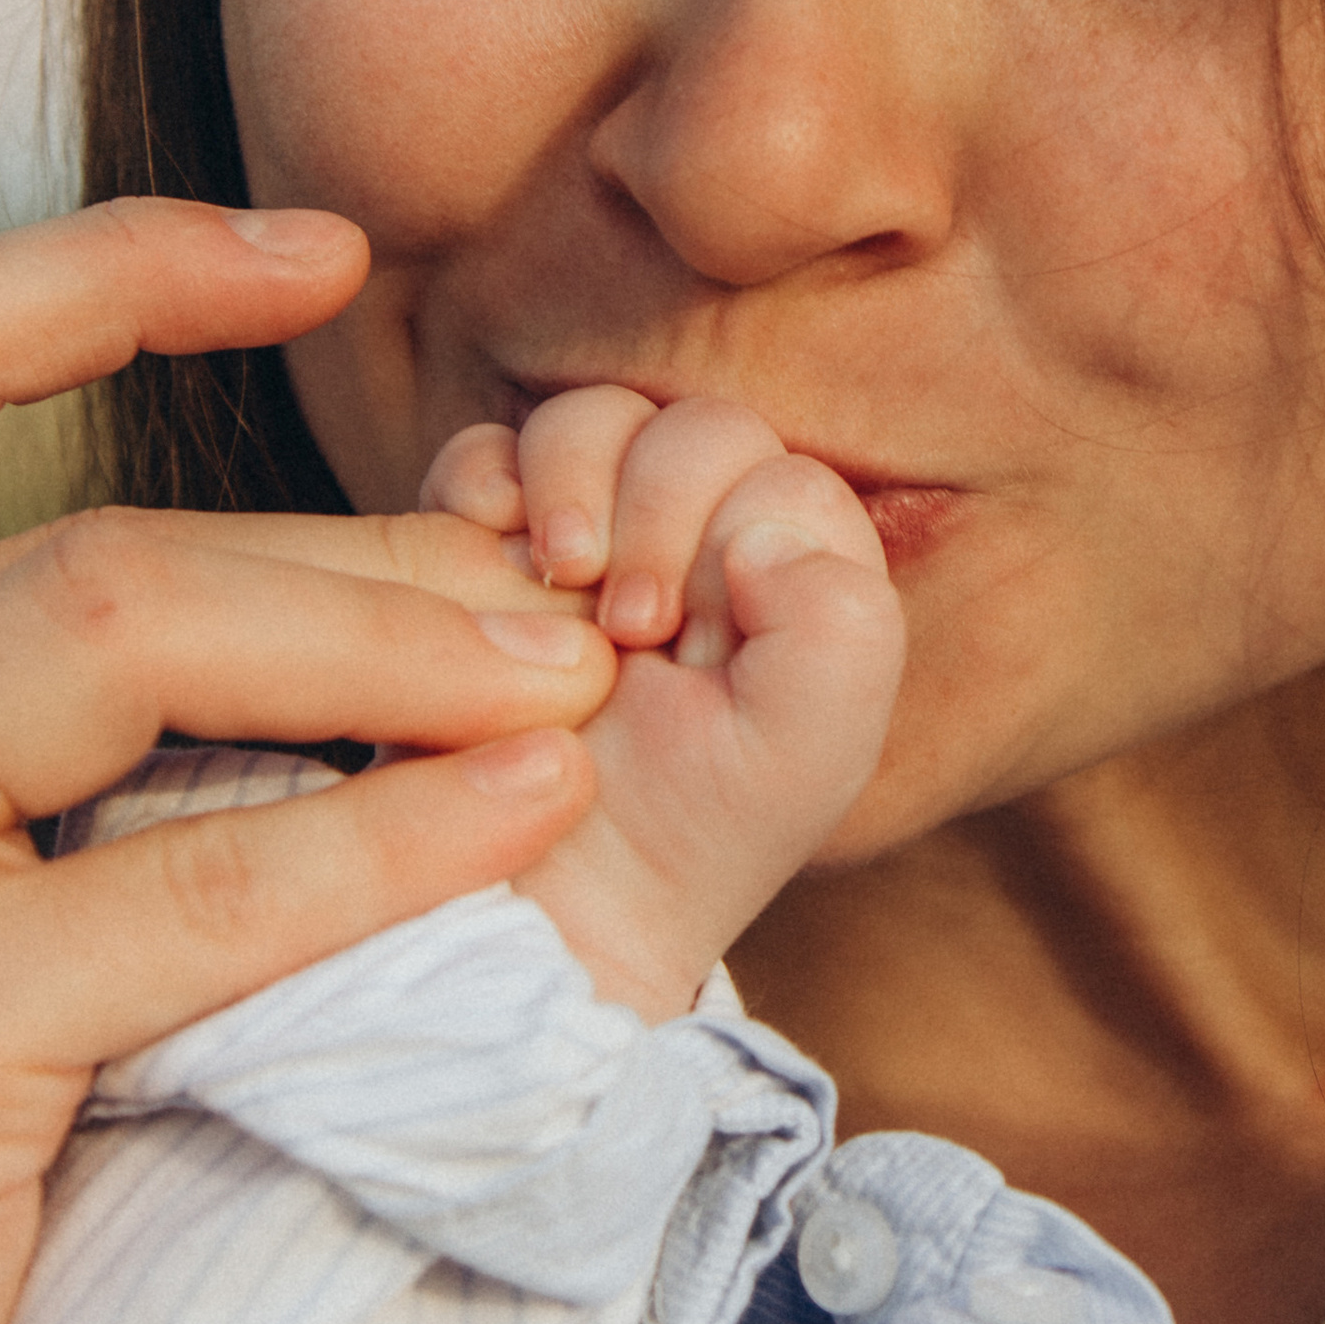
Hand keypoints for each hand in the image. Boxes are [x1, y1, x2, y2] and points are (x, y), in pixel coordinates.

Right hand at [0, 201, 617, 1323]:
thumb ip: (41, 752)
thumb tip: (357, 602)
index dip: (119, 264)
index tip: (328, 256)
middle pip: (83, 531)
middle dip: (364, 563)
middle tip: (568, 604)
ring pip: (125, 636)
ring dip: (395, 645)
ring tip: (578, 677)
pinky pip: (184, 885)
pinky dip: (387, 835)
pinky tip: (534, 812)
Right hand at [422, 389, 904, 1015]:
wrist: (545, 903)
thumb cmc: (686, 837)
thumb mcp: (809, 753)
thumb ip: (842, 628)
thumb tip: (760, 531)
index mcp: (800, 577)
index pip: (777, 472)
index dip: (724, 531)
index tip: (681, 641)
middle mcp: (708, 541)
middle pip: (685, 428)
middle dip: (647, 513)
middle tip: (623, 633)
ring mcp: (599, 538)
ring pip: (588, 420)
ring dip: (565, 485)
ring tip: (556, 585)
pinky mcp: (495, 546)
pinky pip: (485, 452)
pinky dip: (481, 480)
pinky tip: (488, 547)